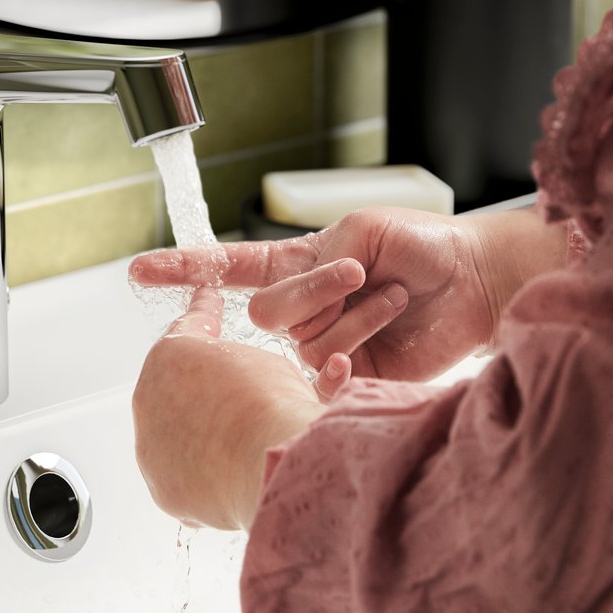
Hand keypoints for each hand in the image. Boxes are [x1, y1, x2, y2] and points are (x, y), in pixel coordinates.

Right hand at [130, 205, 564, 394]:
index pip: (228, 268)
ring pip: (303, 338)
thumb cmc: (422, 246)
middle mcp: (303, 309)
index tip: (138, 270)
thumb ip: (313, 267)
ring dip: (356, 312)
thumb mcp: (361, 232)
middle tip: (361, 271)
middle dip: (317, 288)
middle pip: (268, 311)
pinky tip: (383, 332)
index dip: (182, 269)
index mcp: (298, 265)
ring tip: (393, 297)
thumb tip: (283, 309)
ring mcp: (322, 346)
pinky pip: (328, 368)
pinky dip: (356, 346)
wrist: (473, 286)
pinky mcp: (348, 379)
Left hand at [132, 286, 322, 530]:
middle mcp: (149, 399)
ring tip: (235, 432)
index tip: (208, 301)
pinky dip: (202, 472)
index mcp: (170, 355)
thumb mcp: (263, 363)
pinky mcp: (164, 489)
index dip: (205, 313)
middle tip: (224, 377)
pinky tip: (229, 468)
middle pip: (174, 384)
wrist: (271, 463)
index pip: (189, 326)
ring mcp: (152, 449)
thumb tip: (240, 379)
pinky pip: (183, 475)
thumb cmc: (270, 406)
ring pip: (174, 433)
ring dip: (199, 430)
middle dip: (197, 380)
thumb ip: (238, 364)